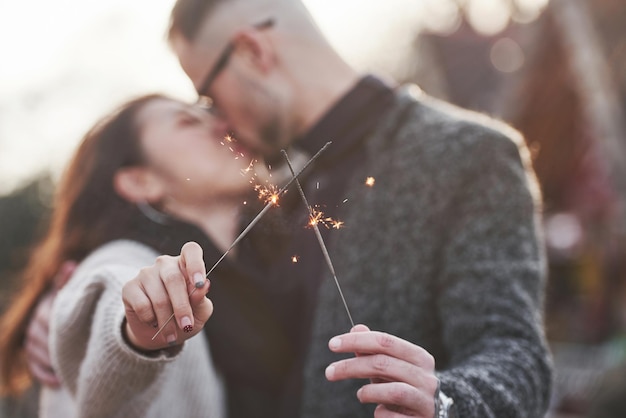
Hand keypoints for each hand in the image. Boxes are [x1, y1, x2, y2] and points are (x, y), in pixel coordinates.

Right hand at [25, 261, 76, 386]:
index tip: (72, 334)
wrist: (62, 317)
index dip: (58, 327)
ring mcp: (32, 343)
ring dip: (52, 362)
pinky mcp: (32, 358)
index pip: (46, 318)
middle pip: (41, 339)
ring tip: (69, 367)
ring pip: (38, 354)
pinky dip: (45, 376)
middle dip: (56, 346)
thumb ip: (67, 281)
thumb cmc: (69, 304)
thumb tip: (70, 265)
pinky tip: (58, 381)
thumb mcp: (68, 292)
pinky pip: (35, 369)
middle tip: (74, 354)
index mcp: (43, 310)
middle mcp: (34, 327)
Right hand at [122, 242, 211, 351]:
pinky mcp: (130, 287)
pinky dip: (150, 319)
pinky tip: (153, 322)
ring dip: (167, 321)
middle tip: (186, 326)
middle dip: (182, 307)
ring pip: (159, 297)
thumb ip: (201, 299)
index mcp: (185, 264)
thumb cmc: (184, 317)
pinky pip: (142, 305)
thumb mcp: (199, 311)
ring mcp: (146, 273)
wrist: (157, 334)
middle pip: (174, 279)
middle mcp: (165, 264)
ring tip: (171, 334)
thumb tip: (204, 286)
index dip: (196, 264)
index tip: (200, 283)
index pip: (191, 250)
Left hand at [325, 324, 438, 416]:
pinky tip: (379, 411)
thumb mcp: (389, 366)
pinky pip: (395, 417)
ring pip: (393, 391)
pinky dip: (381, 413)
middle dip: (351, 367)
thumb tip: (356, 327)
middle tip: (329, 372)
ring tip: (360, 395)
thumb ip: (373, 349)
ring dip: (368, 392)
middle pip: (383, 364)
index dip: (357, 340)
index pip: (384, 341)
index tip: (332, 344)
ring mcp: (426, 400)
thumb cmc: (403, 385)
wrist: (429, 414)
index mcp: (418, 356)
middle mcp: (426, 376)